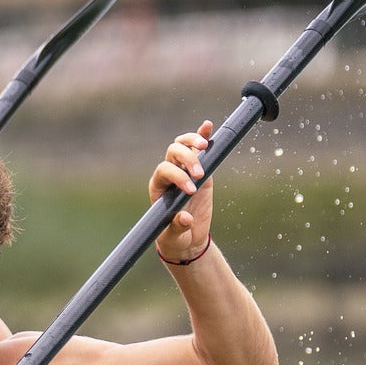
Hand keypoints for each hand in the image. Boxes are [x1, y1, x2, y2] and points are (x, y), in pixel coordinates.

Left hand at [150, 125, 215, 263]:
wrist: (187, 238)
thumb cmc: (175, 237)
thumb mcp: (174, 237)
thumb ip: (177, 227)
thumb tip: (185, 219)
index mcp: (158, 187)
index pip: (164, 170)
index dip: (177, 176)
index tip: (191, 190)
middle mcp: (169, 174)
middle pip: (172, 153)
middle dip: (186, 159)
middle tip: (200, 175)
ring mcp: (184, 170)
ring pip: (182, 145)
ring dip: (192, 141)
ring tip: (204, 145)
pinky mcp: (201, 170)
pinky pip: (200, 150)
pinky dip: (202, 136)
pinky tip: (208, 126)